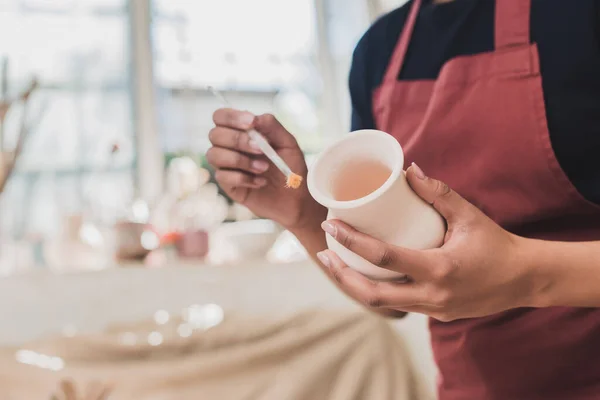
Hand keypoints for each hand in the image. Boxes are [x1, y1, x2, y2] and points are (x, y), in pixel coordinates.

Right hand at [207, 109, 324, 229]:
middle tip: (262, 149)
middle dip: (238, 140)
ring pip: (214, 155)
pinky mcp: (228, 185)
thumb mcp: (287, 143)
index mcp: (241, 131)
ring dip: (240, 160)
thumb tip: (255, 118)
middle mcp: (229, 146)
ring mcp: (226, 166)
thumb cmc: (290, 167)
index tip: (251, 123)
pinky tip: (260, 182)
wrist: (295, 198)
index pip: (221, 116)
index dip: (231, 117)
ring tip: (264, 168)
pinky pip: (222, 177)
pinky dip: (243, 178)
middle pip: (215, 134)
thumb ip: (272, 126)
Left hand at [316, 163, 539, 321]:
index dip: (351, 241)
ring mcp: (433, 310)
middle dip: (341, 276)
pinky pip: (398, 304)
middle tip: (323, 253)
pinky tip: (365, 274)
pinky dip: (377, 290)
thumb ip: (438, 192)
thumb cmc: (497, 244)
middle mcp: (432, 295)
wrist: (525, 279)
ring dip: (354, 286)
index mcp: (439, 269)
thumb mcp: (469, 215)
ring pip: (382, 304)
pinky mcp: (436, 314)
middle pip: (372, 294)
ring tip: (336, 263)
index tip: (330, 226)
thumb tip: (409, 169)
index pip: (384, 258)